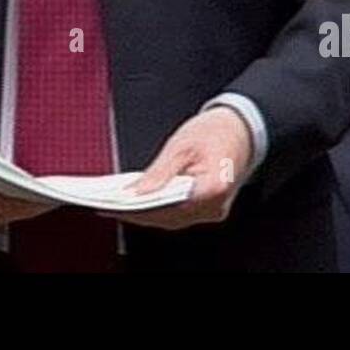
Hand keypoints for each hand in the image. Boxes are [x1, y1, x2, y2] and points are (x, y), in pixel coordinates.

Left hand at [102, 107, 251, 230]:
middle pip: (169, 217)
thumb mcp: (182, 144)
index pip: (170, 206)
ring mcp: (212, 211)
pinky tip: (138, 203)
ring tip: (116, 204)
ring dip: (145, 214)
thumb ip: (159, 171)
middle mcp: (215, 206)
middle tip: (108, 205)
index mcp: (213, 186)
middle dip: (137, 213)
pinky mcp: (207, 210)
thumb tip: (136, 192)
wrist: (241, 130)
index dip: (142, 208)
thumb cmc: (215, 132)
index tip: (117, 204)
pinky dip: (158, 210)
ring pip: (172, 220)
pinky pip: (178, 215)